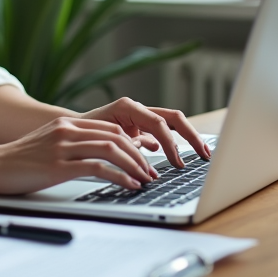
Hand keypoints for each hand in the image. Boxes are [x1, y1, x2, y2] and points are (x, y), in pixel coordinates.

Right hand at [0, 117, 158, 194]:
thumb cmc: (17, 162)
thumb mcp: (48, 146)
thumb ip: (70, 145)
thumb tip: (98, 159)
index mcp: (67, 123)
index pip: (111, 129)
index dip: (134, 145)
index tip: (144, 161)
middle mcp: (67, 130)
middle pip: (116, 136)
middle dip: (140, 156)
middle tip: (152, 173)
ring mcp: (63, 146)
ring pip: (112, 149)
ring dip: (135, 166)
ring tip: (145, 180)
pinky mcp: (58, 165)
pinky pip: (99, 168)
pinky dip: (120, 177)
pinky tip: (129, 186)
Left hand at [79, 97, 210, 168]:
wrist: (71, 130)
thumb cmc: (83, 134)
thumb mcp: (105, 142)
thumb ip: (127, 150)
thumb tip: (147, 168)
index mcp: (128, 108)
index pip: (159, 124)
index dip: (172, 144)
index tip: (178, 163)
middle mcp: (137, 110)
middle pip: (173, 118)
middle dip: (192, 136)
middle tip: (205, 155)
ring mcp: (139, 118)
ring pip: (170, 124)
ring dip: (187, 138)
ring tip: (201, 154)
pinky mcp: (139, 128)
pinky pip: (161, 133)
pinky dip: (171, 143)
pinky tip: (179, 157)